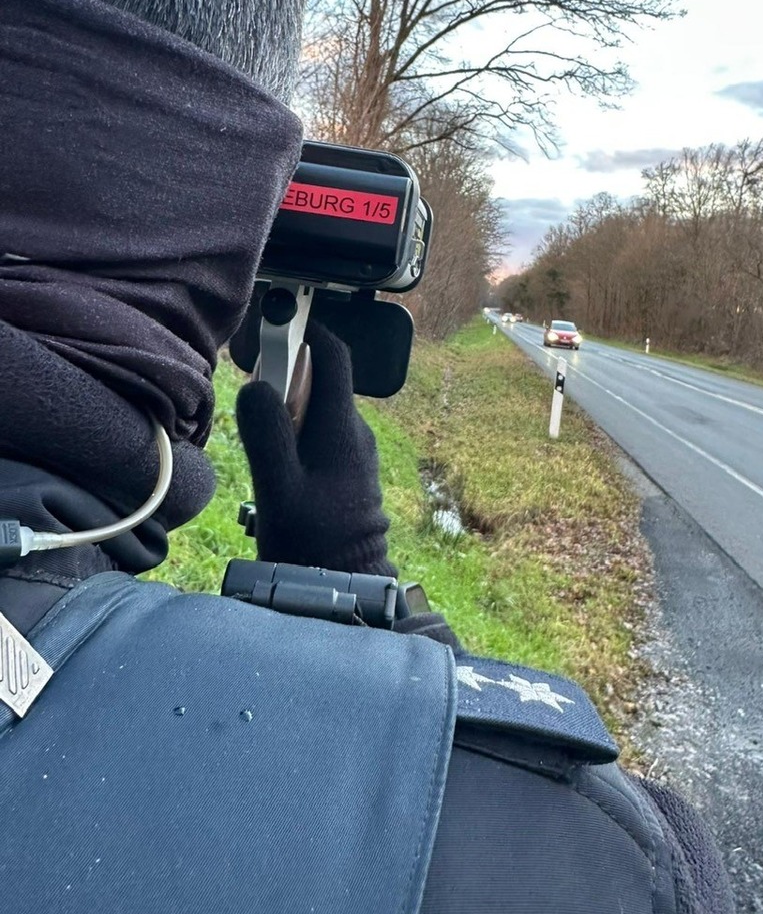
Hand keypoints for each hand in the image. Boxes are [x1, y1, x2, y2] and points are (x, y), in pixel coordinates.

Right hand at [235, 321, 393, 575]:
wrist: (345, 587)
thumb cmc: (309, 540)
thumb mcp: (277, 485)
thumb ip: (265, 431)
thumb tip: (256, 386)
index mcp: (342, 427)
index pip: (333, 355)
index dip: (305, 332)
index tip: (274, 326)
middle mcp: (356, 433)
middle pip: (321, 383)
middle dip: (286, 380)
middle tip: (253, 403)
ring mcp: (357, 454)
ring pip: (318, 413)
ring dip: (289, 415)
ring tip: (263, 450)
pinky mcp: (352, 474)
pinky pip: (321, 438)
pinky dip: (298, 438)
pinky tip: (279, 471)